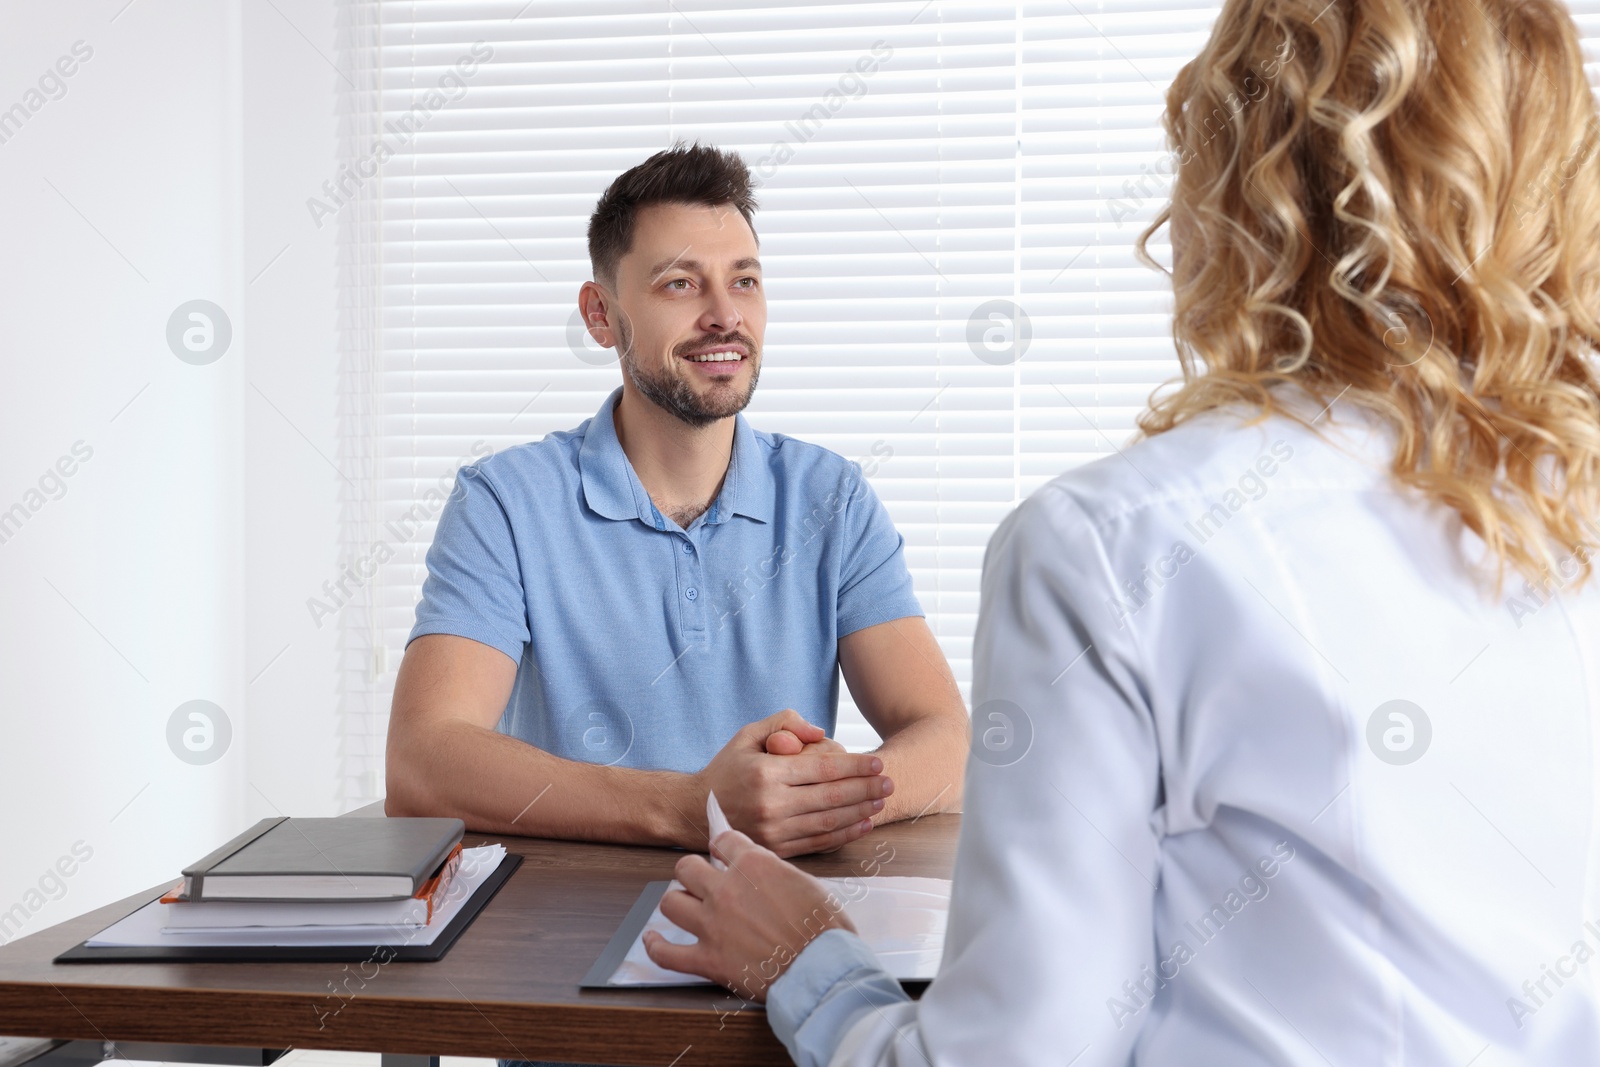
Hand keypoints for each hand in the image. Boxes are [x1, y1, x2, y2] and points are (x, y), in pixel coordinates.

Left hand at [644, 829, 854, 1001]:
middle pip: (687, 867)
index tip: (722, 853)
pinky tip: (654, 939)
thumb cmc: (824, 930)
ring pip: (671, 902)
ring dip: (677, 903)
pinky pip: (667, 953)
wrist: (823, 970)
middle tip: (702, 882)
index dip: (722, 847)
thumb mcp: (807, 883)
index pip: (723, 841)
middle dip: (694, 872)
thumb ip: (775, 873)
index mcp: (754, 865)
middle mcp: (726, 889)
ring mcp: (713, 925)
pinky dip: (656, 946)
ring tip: (685, 907)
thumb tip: (762, 874)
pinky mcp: (708, 960)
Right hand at [694, 709, 892, 857]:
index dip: (855, 766)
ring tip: (881, 802)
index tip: (878, 762)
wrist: (694, 812)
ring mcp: (773, 832)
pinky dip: (844, 834)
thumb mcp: (748, 735)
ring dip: (860, 812)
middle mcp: (771, 805)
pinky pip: (818, 842)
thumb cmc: (727, 769)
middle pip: (832, 797)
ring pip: (829, 822)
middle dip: (866, 789)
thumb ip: (784, 723)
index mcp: (766, 773)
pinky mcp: (775, 850)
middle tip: (890, 782)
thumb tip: (820, 731)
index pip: (822, 769)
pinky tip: (862, 824)